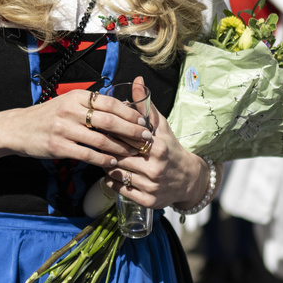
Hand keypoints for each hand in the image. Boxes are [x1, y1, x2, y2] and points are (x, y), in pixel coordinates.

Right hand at [0, 88, 137, 169]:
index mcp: (76, 96)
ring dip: (120, 148)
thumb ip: (90, 105)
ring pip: (100, 140)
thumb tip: (121, 109)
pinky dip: (102, 160)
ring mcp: (63, 128)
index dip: (130, 113)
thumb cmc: (48, 116)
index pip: (110, 103)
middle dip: (131, 131)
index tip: (144, 122)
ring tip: (133, 153)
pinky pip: (87, 154)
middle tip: (146, 139)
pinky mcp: (58, 146)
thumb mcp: (67, 103)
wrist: (18, 128)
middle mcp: (70, 110)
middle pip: (109, 121)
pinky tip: (112, 163)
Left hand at [100, 76, 208, 209]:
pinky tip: (110, 172)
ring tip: (100, 154)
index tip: (99, 126)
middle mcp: (155, 168)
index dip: (111, 132)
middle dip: (106, 147)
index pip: (126, 138)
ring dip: (106, 163)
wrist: (189, 179)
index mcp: (158, 148)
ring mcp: (151, 186)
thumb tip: (137, 81)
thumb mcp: (161, 126)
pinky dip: (111, 180)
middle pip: (119, 155)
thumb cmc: (170, 148)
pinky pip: (120, 189)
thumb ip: (146, 105)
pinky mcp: (148, 201)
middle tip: (93, 140)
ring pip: (117, 173)